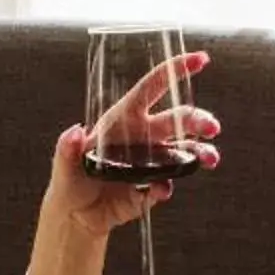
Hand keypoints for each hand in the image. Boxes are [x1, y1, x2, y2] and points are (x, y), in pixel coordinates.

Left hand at [49, 49, 222, 237]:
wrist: (77, 215)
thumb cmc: (69, 181)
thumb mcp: (63, 165)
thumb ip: (67, 149)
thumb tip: (75, 132)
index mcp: (123, 119)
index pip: (153, 87)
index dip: (175, 70)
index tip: (200, 59)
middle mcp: (143, 135)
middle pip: (178, 119)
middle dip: (198, 120)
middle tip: (212, 128)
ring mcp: (151, 161)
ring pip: (185, 149)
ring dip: (201, 152)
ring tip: (210, 159)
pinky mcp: (154, 186)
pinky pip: (168, 183)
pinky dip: (167, 187)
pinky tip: (160, 191)